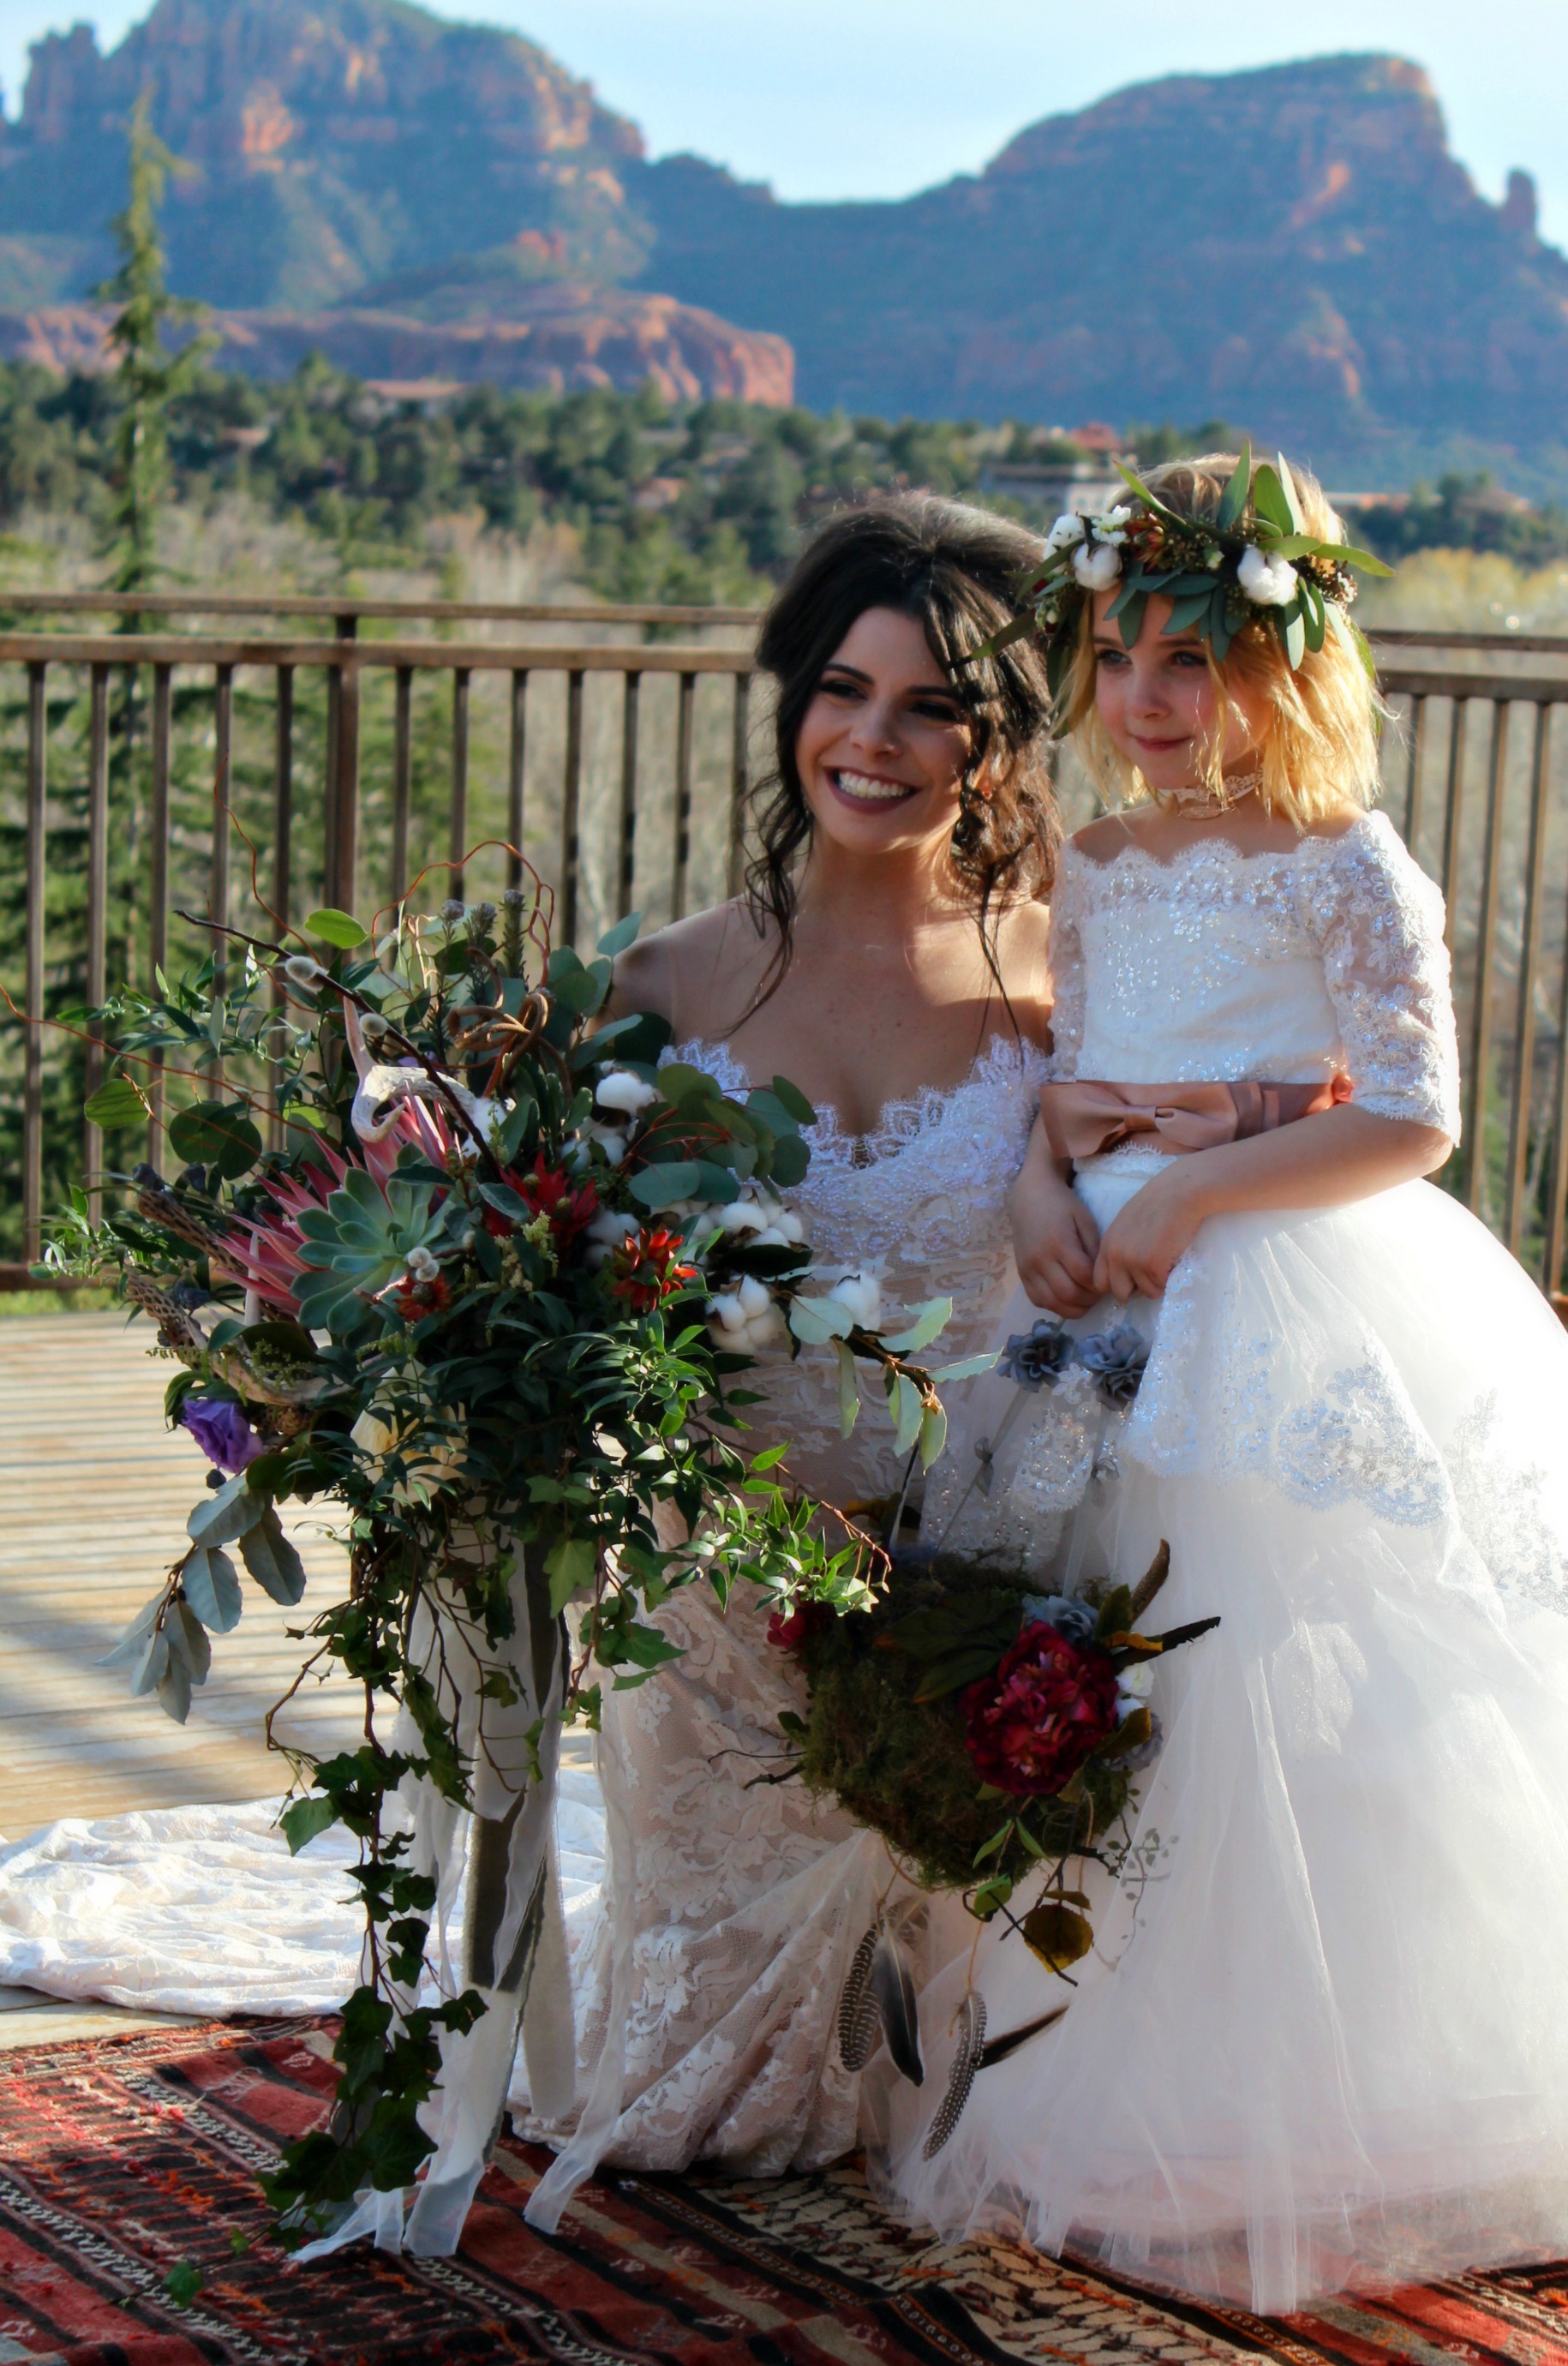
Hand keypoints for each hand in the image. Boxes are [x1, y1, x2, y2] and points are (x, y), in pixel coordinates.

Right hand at [1008, 1135, 1101, 1316]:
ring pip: (1051, 1302)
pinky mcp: (1021, 1273)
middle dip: (1088, 1299)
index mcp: (1059, 1242)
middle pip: (1068, 1294)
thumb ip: (1094, 1249)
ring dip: (1072, 1308)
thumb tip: (1103, 1276)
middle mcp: (1040, 1258)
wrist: (1029, 1196)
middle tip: (1098, 1294)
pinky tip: (1066, 1298)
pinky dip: (1054, 1305)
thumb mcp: (1085, 1220)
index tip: (1107, 1282)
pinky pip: (1037, 1300)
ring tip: (1084, 1299)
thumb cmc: (1062, 1205)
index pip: (1083, 1276)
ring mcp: (1027, 1268)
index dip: (1099, 1285)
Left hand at [1093, 1165, 1205, 1302]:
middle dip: (1136, 1290)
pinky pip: (1161, 1287)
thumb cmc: (1161, 1203)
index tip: (1132, 1281)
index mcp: (1107, 1244)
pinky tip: (1174, 1258)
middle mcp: (1115, 1254)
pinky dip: (1170, 1279)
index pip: (1100, 1281)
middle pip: (1119, 1293)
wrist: (1181, 1192)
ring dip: (1158, 1283)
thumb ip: (1122, 1246)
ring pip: (1145, 1292)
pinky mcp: (1152, 1265)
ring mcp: (1132, 1261)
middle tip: (1152, 1276)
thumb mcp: (1128, 1224)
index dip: (1117, 1285)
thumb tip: (1127, 1273)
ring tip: (1167, 1260)